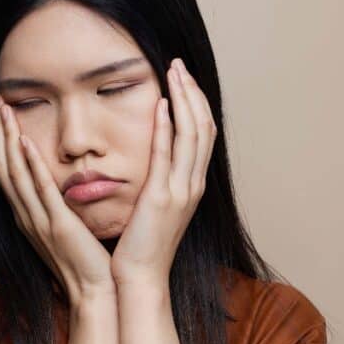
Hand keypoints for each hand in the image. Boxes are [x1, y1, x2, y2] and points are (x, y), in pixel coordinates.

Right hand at [0, 93, 112, 304]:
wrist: (95, 293)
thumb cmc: (84, 263)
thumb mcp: (64, 228)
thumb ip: (56, 205)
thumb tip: (58, 184)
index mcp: (27, 214)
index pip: (6, 170)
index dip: (2, 139)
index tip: (3, 112)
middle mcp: (26, 215)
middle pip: (2, 166)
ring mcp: (38, 221)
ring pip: (15, 174)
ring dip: (9, 140)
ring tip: (6, 111)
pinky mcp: (57, 226)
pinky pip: (40, 191)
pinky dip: (31, 166)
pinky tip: (27, 144)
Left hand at [110, 58, 217, 289]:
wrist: (141, 278)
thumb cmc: (143, 245)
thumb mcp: (157, 207)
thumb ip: (160, 180)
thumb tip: (155, 158)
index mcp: (192, 185)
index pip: (202, 134)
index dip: (196, 103)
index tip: (183, 78)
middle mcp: (193, 185)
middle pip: (203, 127)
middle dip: (193, 92)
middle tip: (180, 65)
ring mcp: (180, 191)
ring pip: (191, 135)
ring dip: (184, 100)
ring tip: (174, 73)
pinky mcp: (161, 199)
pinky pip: (166, 156)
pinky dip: (166, 128)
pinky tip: (161, 105)